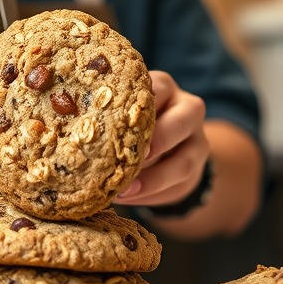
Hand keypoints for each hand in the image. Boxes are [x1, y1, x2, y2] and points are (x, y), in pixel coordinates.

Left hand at [116, 71, 207, 208]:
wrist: (166, 142)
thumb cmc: (132, 122)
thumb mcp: (125, 111)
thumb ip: (113, 119)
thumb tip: (85, 141)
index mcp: (163, 86)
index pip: (158, 88)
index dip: (140, 109)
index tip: (118, 128)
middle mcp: (186, 106)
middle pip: (181, 121)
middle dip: (156, 143)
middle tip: (130, 160)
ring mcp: (197, 137)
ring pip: (184, 160)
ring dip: (153, 179)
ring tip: (124, 191)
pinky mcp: (198, 163)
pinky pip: (182, 181)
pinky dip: (153, 192)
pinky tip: (130, 197)